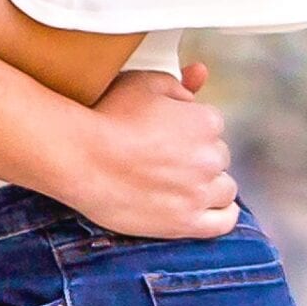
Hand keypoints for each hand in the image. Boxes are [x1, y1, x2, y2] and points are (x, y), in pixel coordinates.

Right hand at [63, 67, 237, 240]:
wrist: (82, 158)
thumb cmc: (107, 116)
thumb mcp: (141, 82)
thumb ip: (175, 85)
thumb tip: (193, 89)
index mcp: (205, 121)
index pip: (212, 124)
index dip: (190, 127)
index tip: (170, 132)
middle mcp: (210, 157)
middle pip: (218, 156)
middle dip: (199, 155)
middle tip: (168, 157)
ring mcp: (200, 193)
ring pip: (224, 188)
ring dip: (209, 184)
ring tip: (182, 183)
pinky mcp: (187, 223)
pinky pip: (223, 222)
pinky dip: (222, 214)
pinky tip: (208, 207)